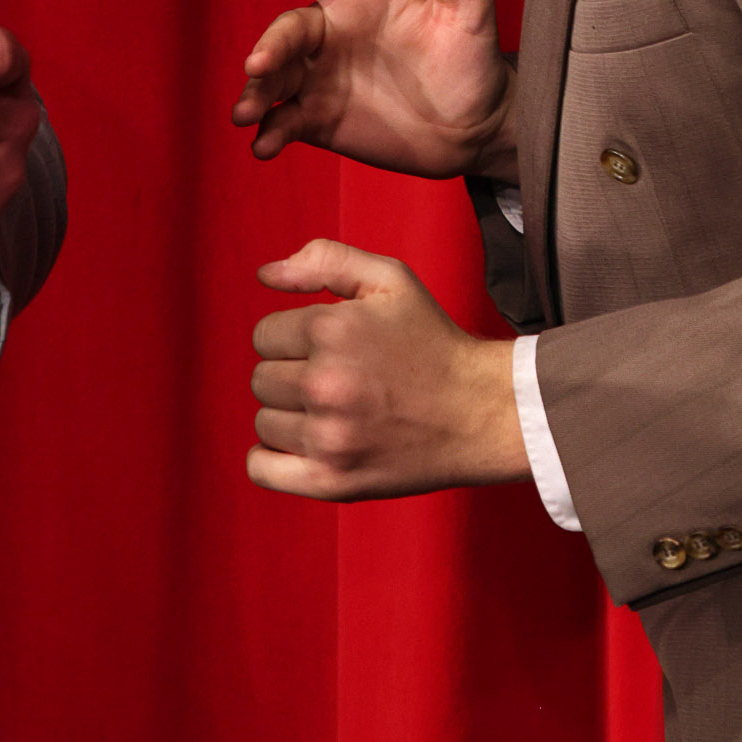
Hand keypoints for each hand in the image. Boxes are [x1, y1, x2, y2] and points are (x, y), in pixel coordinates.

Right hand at [216, 0, 511, 178]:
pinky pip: (283, 121)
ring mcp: (321, 79)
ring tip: (246, 116)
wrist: (476, 128)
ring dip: (255, 93)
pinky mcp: (319, 121)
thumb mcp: (472, 9)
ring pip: (274, 79)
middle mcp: (330, 35)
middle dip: (267, 47)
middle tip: (258, 68)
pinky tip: (263, 147)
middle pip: (285, 32)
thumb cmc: (474, 58)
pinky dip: (268, 133)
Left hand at [245, 240, 525, 499]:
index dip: (295, 338)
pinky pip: (261, 469)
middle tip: (338, 380)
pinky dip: (270, 458)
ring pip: (264, 421)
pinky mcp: (332, 481)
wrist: (480, 412)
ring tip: (335, 412)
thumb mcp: (389, 281)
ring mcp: (327, 437)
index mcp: (331, 330)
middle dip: (292, 374)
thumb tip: (264, 274)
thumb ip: (325, 260)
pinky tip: (303, 444)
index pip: (264, 335)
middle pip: (261, 379)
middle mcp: (324, 384)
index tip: (330, 348)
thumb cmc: (432, 342)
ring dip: (291, 415)